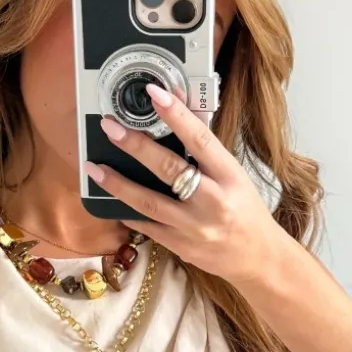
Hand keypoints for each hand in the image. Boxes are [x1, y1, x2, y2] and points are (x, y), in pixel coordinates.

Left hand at [84, 83, 290, 286]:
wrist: (257, 257)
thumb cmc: (245, 210)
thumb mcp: (234, 176)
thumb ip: (205, 150)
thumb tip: (179, 110)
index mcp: (230, 177)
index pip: (200, 140)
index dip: (176, 115)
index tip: (154, 93)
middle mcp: (212, 202)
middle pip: (168, 169)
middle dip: (136, 146)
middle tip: (110, 127)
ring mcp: (193, 227)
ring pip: (149, 202)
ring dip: (118, 184)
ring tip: (94, 167)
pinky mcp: (179, 246)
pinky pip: (146, 226)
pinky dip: (126, 210)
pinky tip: (108, 198)